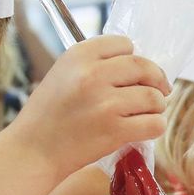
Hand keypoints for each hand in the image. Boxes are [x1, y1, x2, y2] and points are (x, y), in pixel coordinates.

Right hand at [9, 35, 168, 178]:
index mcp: (78, 55)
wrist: (33, 151)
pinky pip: (154, 124)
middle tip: (160, 89)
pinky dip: (155, 126)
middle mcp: (92, 74)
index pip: (124, 43)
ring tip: (149, 113)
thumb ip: (94, 65)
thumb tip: (137, 66)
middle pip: (144, 67)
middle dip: (157, 79)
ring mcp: (105, 103)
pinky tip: (145, 129)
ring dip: (157, 106)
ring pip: (154, 97)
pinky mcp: (115, 130)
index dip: (134, 57)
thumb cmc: (47, 115)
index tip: (136, 71)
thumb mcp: (62, 74)